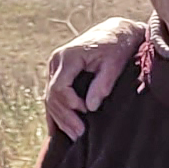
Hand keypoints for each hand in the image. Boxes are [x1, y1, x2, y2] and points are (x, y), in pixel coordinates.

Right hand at [45, 18, 145, 139]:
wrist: (116, 31)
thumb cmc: (118, 46)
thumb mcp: (115, 63)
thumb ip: (103, 84)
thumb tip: (90, 107)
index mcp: (68, 57)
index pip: (60, 87)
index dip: (70, 104)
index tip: (86, 114)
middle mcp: (57, 61)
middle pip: (53, 95)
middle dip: (65, 117)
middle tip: (79, 135)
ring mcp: (55, 66)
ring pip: (51, 97)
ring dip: (60, 118)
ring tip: (74, 136)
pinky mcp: (59, 71)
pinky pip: (54, 94)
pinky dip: (58, 111)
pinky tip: (60, 129)